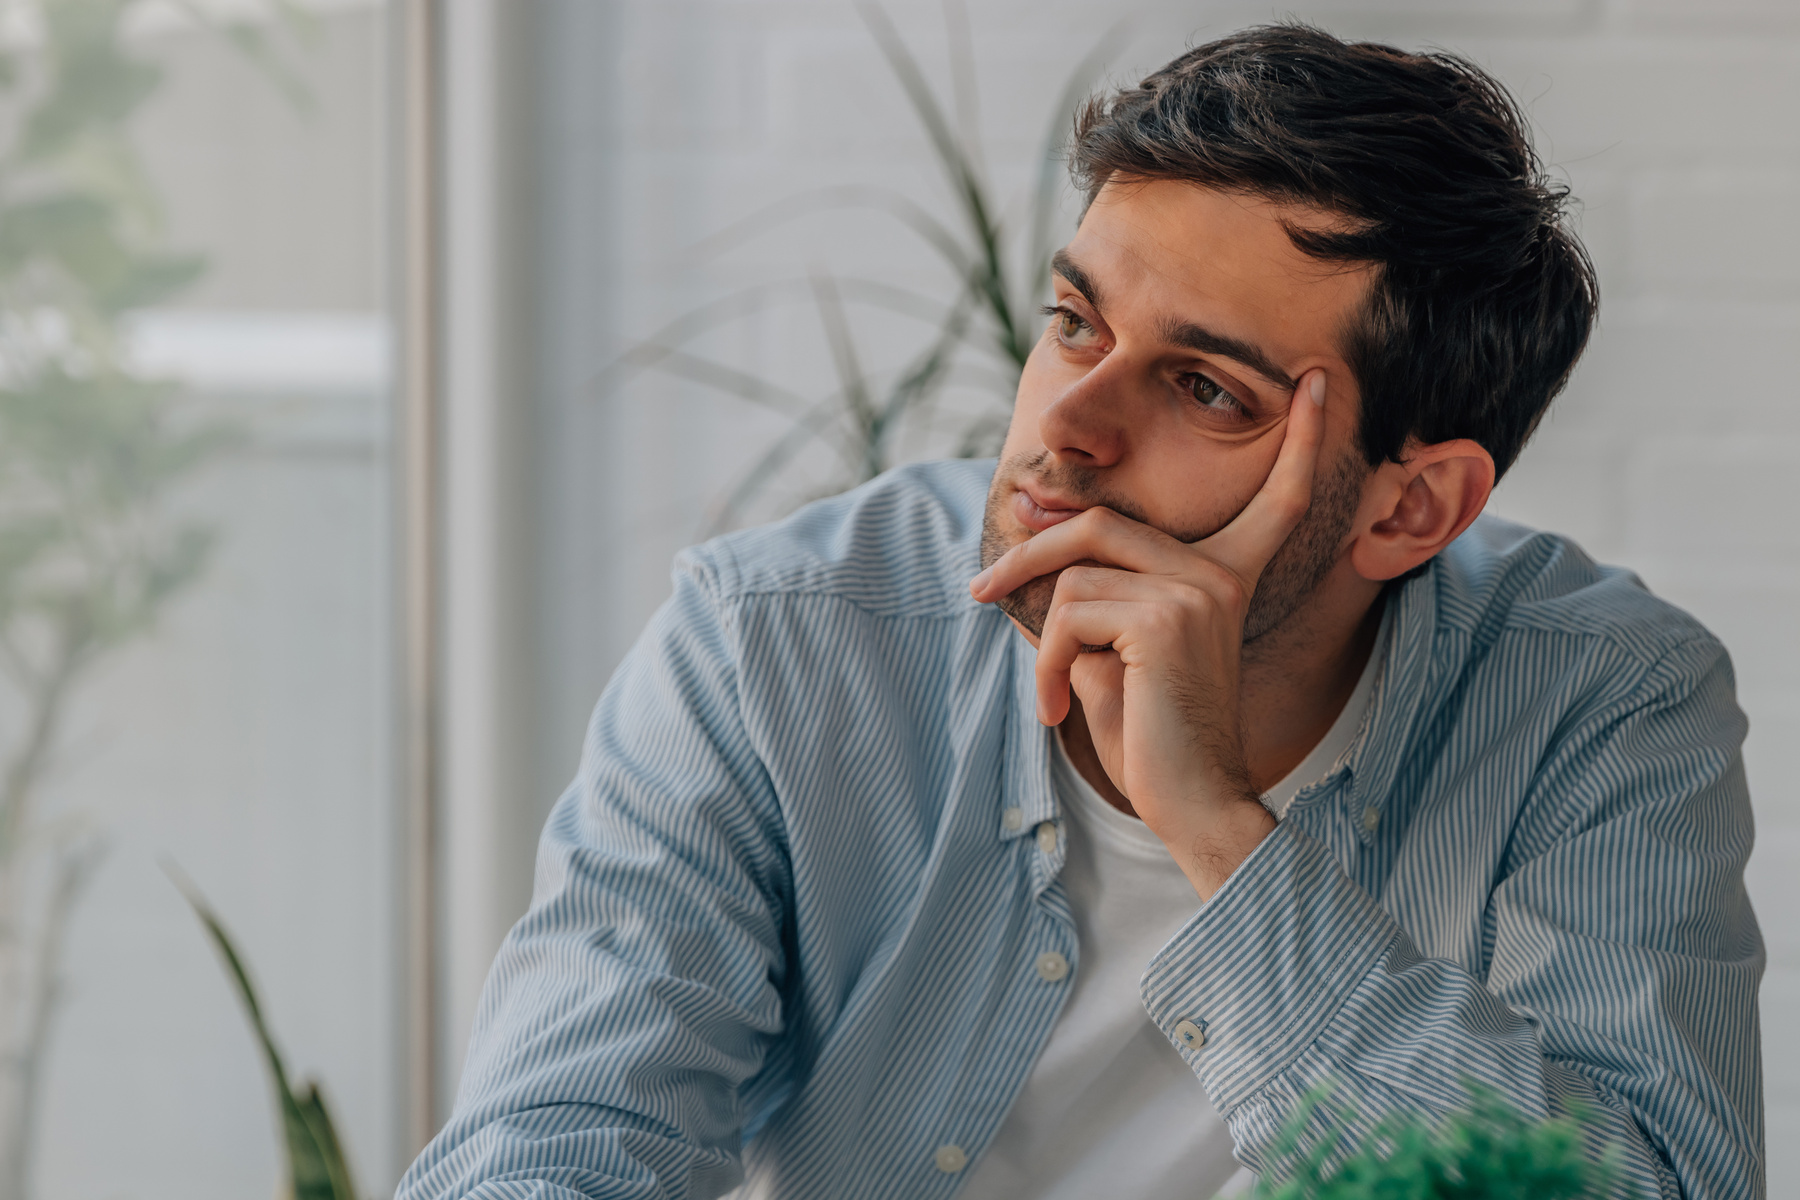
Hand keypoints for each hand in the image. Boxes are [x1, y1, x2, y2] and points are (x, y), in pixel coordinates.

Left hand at [969, 370, 1328, 897]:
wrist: (1190, 801)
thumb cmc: (1151, 734)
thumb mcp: (1117, 650)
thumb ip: (1095, 592)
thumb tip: (1034, 531)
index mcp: (1224, 576)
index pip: (1270, 498)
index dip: (1300, 439)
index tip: (1317, 381)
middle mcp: (1218, 573)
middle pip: (1098, 526)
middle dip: (1028, 554)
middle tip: (980, 590)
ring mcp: (1195, 591)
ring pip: (1072, 578)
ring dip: (1042, 641)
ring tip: (1054, 694)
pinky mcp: (1165, 619)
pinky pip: (1068, 614)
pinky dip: (1046, 663)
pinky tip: (1058, 706)